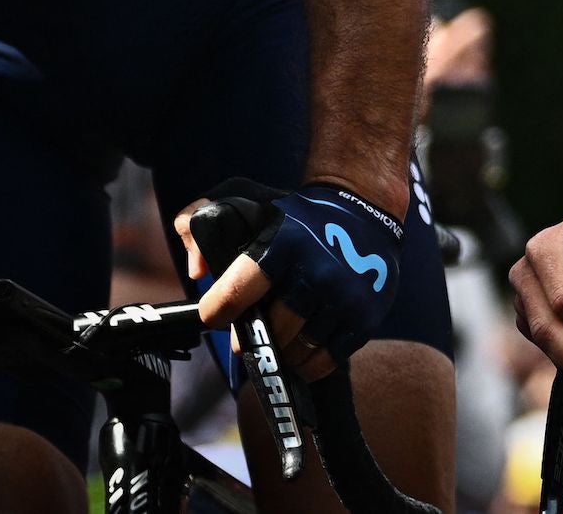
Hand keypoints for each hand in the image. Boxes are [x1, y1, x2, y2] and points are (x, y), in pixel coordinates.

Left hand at [176, 178, 404, 377]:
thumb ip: (198, 220)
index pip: (237, 291)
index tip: (216, 314)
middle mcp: (318, 270)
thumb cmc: (294, 213)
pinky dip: (309, 363)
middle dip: (253, 336)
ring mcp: (345, 295)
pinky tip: (300, 352)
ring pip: (299, 348)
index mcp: (285, 241)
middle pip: (272, 328)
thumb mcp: (242, 198)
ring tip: (275, 342)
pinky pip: (329, 358)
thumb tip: (196, 271)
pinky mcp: (366, 315)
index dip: (217, 310)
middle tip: (247, 334)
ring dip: (282, 352)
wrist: (363, 206)